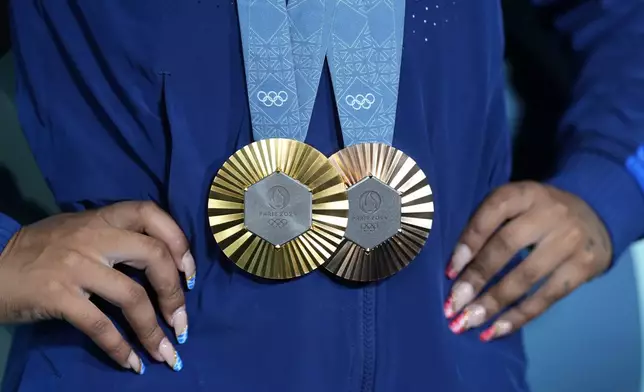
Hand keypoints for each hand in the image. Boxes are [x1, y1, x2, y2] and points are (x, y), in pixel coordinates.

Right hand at [0, 201, 196, 373]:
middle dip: (175, 293)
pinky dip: (120, 348)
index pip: (152, 214)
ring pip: (132, 296)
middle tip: (181, 322)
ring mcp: (76, 266)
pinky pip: (100, 325)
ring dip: (154, 331)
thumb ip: (114, 236)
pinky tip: (131, 363)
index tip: (188, 274)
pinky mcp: (58, 295)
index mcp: (102, 217)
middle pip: (153, 256)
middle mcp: (94, 236)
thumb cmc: (38, 250)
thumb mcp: (79, 229)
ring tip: (166, 353)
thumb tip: (161, 262)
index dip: (179, 242)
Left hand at [443, 181, 611, 340]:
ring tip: (469, 321)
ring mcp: (569, 240)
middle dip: (476, 279)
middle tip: (453, 305)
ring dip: (493, 303)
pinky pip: (547, 296)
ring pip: (525, 276)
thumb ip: (488, 226)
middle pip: (506, 246)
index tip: (449, 272)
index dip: (468, 243)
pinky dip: (519, 316)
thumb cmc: (537, 214)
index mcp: (524, 193)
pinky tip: (495, 330)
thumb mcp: (515, 206)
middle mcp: (549, 213)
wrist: (595, 214)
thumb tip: (454, 270)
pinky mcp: (584, 266)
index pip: (491, 214)